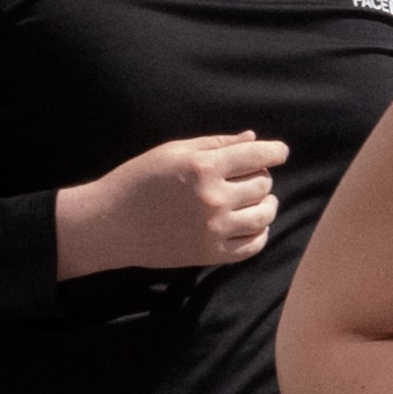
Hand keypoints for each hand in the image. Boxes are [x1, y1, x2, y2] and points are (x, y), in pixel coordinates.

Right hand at [55, 133, 287, 277]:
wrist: (111, 224)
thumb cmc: (139, 180)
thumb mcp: (173, 152)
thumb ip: (215, 144)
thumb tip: (253, 139)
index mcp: (203, 167)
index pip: (256, 156)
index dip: (274, 152)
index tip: (281, 152)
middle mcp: (213, 198)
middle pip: (262, 184)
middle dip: (262, 176)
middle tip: (252, 175)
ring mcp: (214, 229)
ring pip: (264, 215)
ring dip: (267, 205)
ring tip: (261, 200)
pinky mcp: (211, 254)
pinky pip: (253, 245)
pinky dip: (260, 233)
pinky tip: (253, 224)